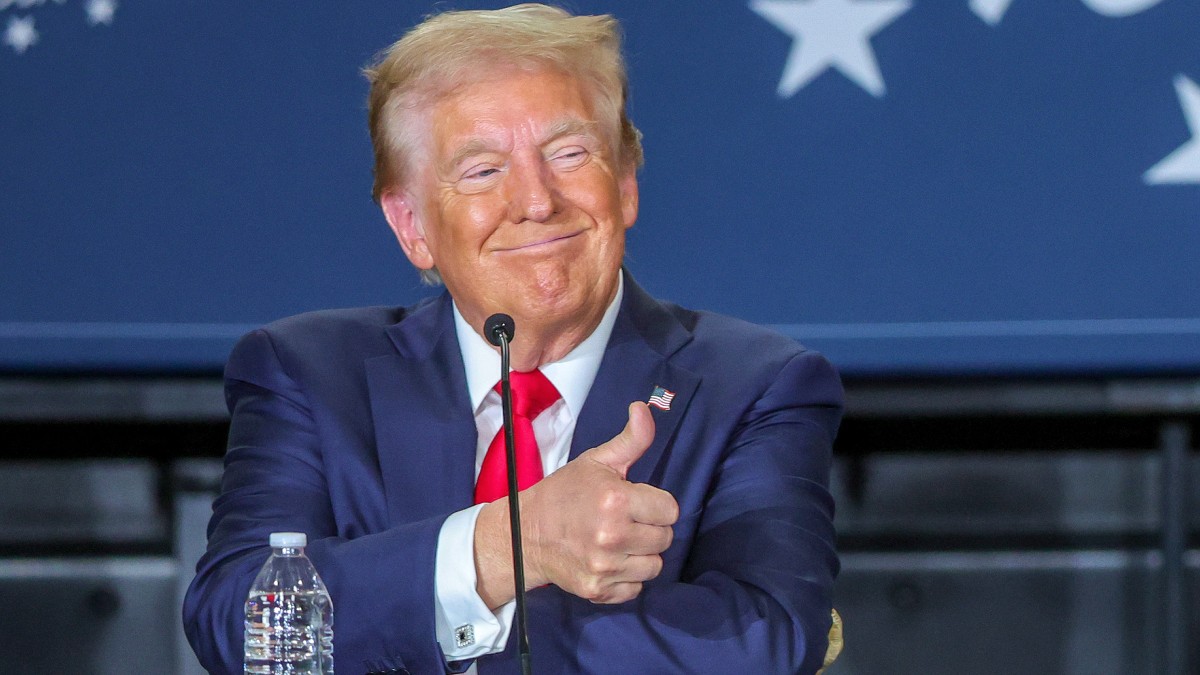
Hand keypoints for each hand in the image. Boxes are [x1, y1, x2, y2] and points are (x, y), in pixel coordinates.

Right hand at [474, 402, 678, 605]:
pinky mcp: (598, 589)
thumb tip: (643, 408)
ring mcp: (605, 566)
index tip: (635, 502)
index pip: (670, 510)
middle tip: (626, 521)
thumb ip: (631, 439)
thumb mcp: (596, 461)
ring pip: (654, 565)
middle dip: (650, 528)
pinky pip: (636, 588)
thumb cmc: (565, 493)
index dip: (655, 504)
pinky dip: (628, 577)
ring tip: (620, 541)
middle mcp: (612, 536)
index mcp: (616, 500)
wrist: (525, 533)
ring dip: (642, 554)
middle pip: (665, 538)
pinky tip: (611, 561)